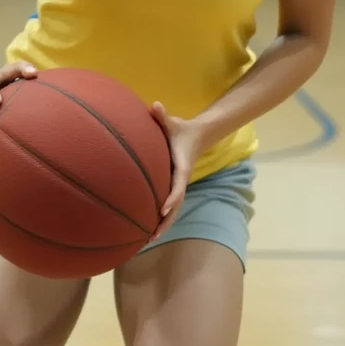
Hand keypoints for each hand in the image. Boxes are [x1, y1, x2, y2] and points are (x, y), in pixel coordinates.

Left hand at [149, 101, 205, 241]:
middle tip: (152, 236)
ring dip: (163, 225)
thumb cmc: (181, 129)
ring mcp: (178, 185)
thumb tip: (155, 105)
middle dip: (166, 221)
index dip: (172, 198)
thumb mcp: (173, 122)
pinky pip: (169, 205)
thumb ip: (162, 116)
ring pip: (173, 209)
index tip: (163, 210)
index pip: (178, 185)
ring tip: (148, 240)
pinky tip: (148, 229)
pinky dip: (161, 218)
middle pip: (176, 205)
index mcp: (182, 167)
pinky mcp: (174, 186)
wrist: (197, 135)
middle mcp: (181, 179)